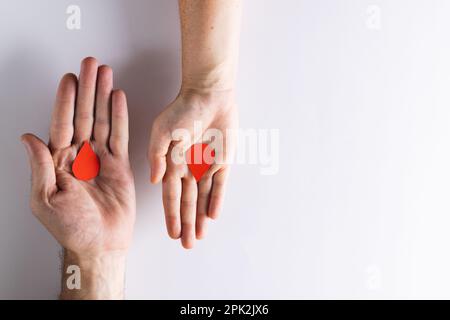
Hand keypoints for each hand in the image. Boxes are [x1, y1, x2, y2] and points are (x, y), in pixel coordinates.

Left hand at [21, 57, 134, 298]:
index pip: (62, 123)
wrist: (101, 244)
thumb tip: (28, 137)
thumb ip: (40, 167)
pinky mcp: (120, 164)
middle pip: (83, 115)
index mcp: (59, 162)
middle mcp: (79, 155)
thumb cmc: (72, 228)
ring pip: (102, 120)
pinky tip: (118, 99)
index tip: (69, 78)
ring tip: (106, 73)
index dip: (65, 100)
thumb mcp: (45, 199)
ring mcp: (101, 158)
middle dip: (87, 89)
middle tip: (91, 64)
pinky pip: (120, 136)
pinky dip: (120, 117)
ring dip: (103, 96)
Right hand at [148, 89, 237, 248]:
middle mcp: (188, 169)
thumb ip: (157, 156)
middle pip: (187, 202)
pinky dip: (216, 200)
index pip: (171, 196)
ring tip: (198, 237)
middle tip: (186, 245)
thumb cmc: (182, 111)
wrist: (208, 95)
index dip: (171, 215)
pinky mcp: (223, 161)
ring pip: (203, 198)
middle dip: (186, 224)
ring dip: (200, 218)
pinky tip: (212, 216)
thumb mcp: (161, 132)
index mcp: (172, 164)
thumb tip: (154, 182)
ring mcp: (206, 166)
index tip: (172, 233)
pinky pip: (220, 185)